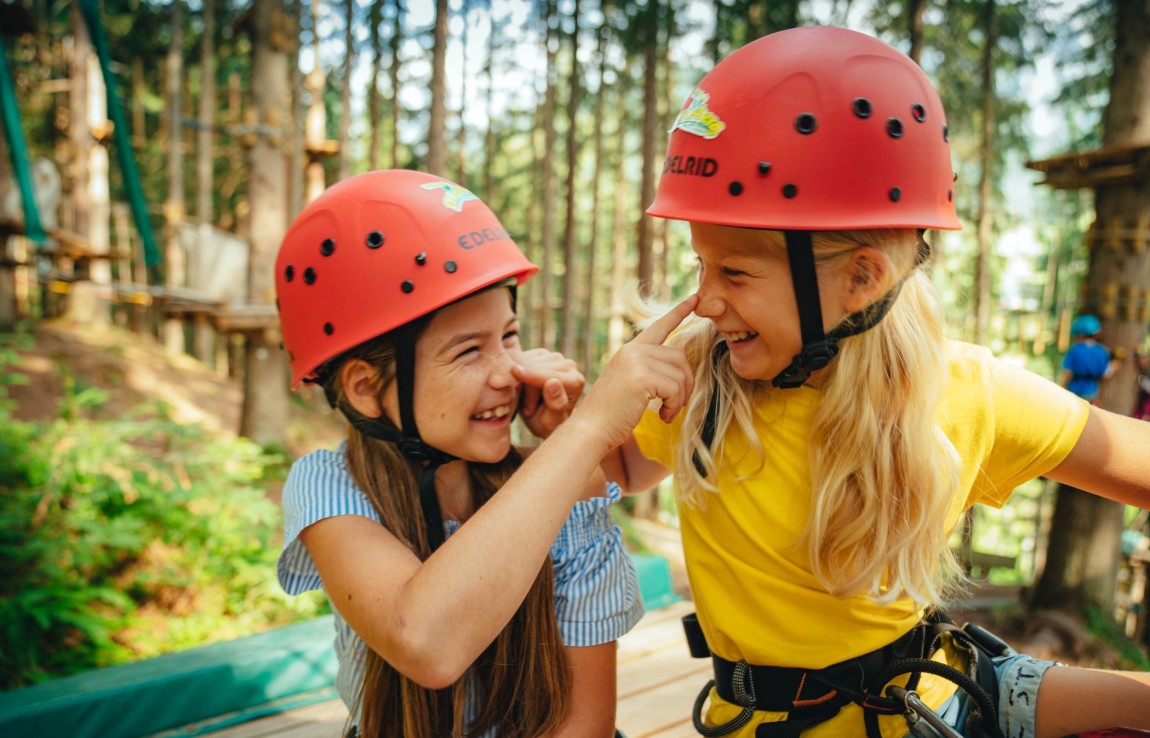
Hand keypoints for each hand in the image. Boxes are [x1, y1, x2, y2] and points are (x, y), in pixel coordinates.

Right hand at [512, 348, 584, 438]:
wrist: (542, 418)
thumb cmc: (547, 424)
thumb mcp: (550, 422)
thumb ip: (555, 403)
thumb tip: (553, 381)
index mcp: (576, 381)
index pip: (548, 377)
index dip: (531, 392)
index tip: (523, 406)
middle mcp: (569, 365)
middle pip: (536, 368)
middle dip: (526, 388)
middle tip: (528, 408)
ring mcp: (556, 357)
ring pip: (527, 362)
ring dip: (520, 381)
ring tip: (526, 399)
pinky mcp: (542, 353)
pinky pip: (521, 358)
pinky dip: (517, 372)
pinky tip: (522, 386)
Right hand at [574, 295, 697, 452]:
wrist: (590, 430)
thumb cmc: (611, 415)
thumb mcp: (630, 385)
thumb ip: (650, 370)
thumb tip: (682, 371)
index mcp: (629, 350)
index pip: (659, 327)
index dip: (678, 313)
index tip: (694, 299)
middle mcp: (633, 350)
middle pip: (680, 357)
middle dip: (685, 383)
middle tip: (676, 405)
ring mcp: (636, 361)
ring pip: (680, 375)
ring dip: (679, 399)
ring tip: (666, 413)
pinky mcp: (642, 376)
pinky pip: (675, 388)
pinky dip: (674, 406)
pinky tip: (663, 417)